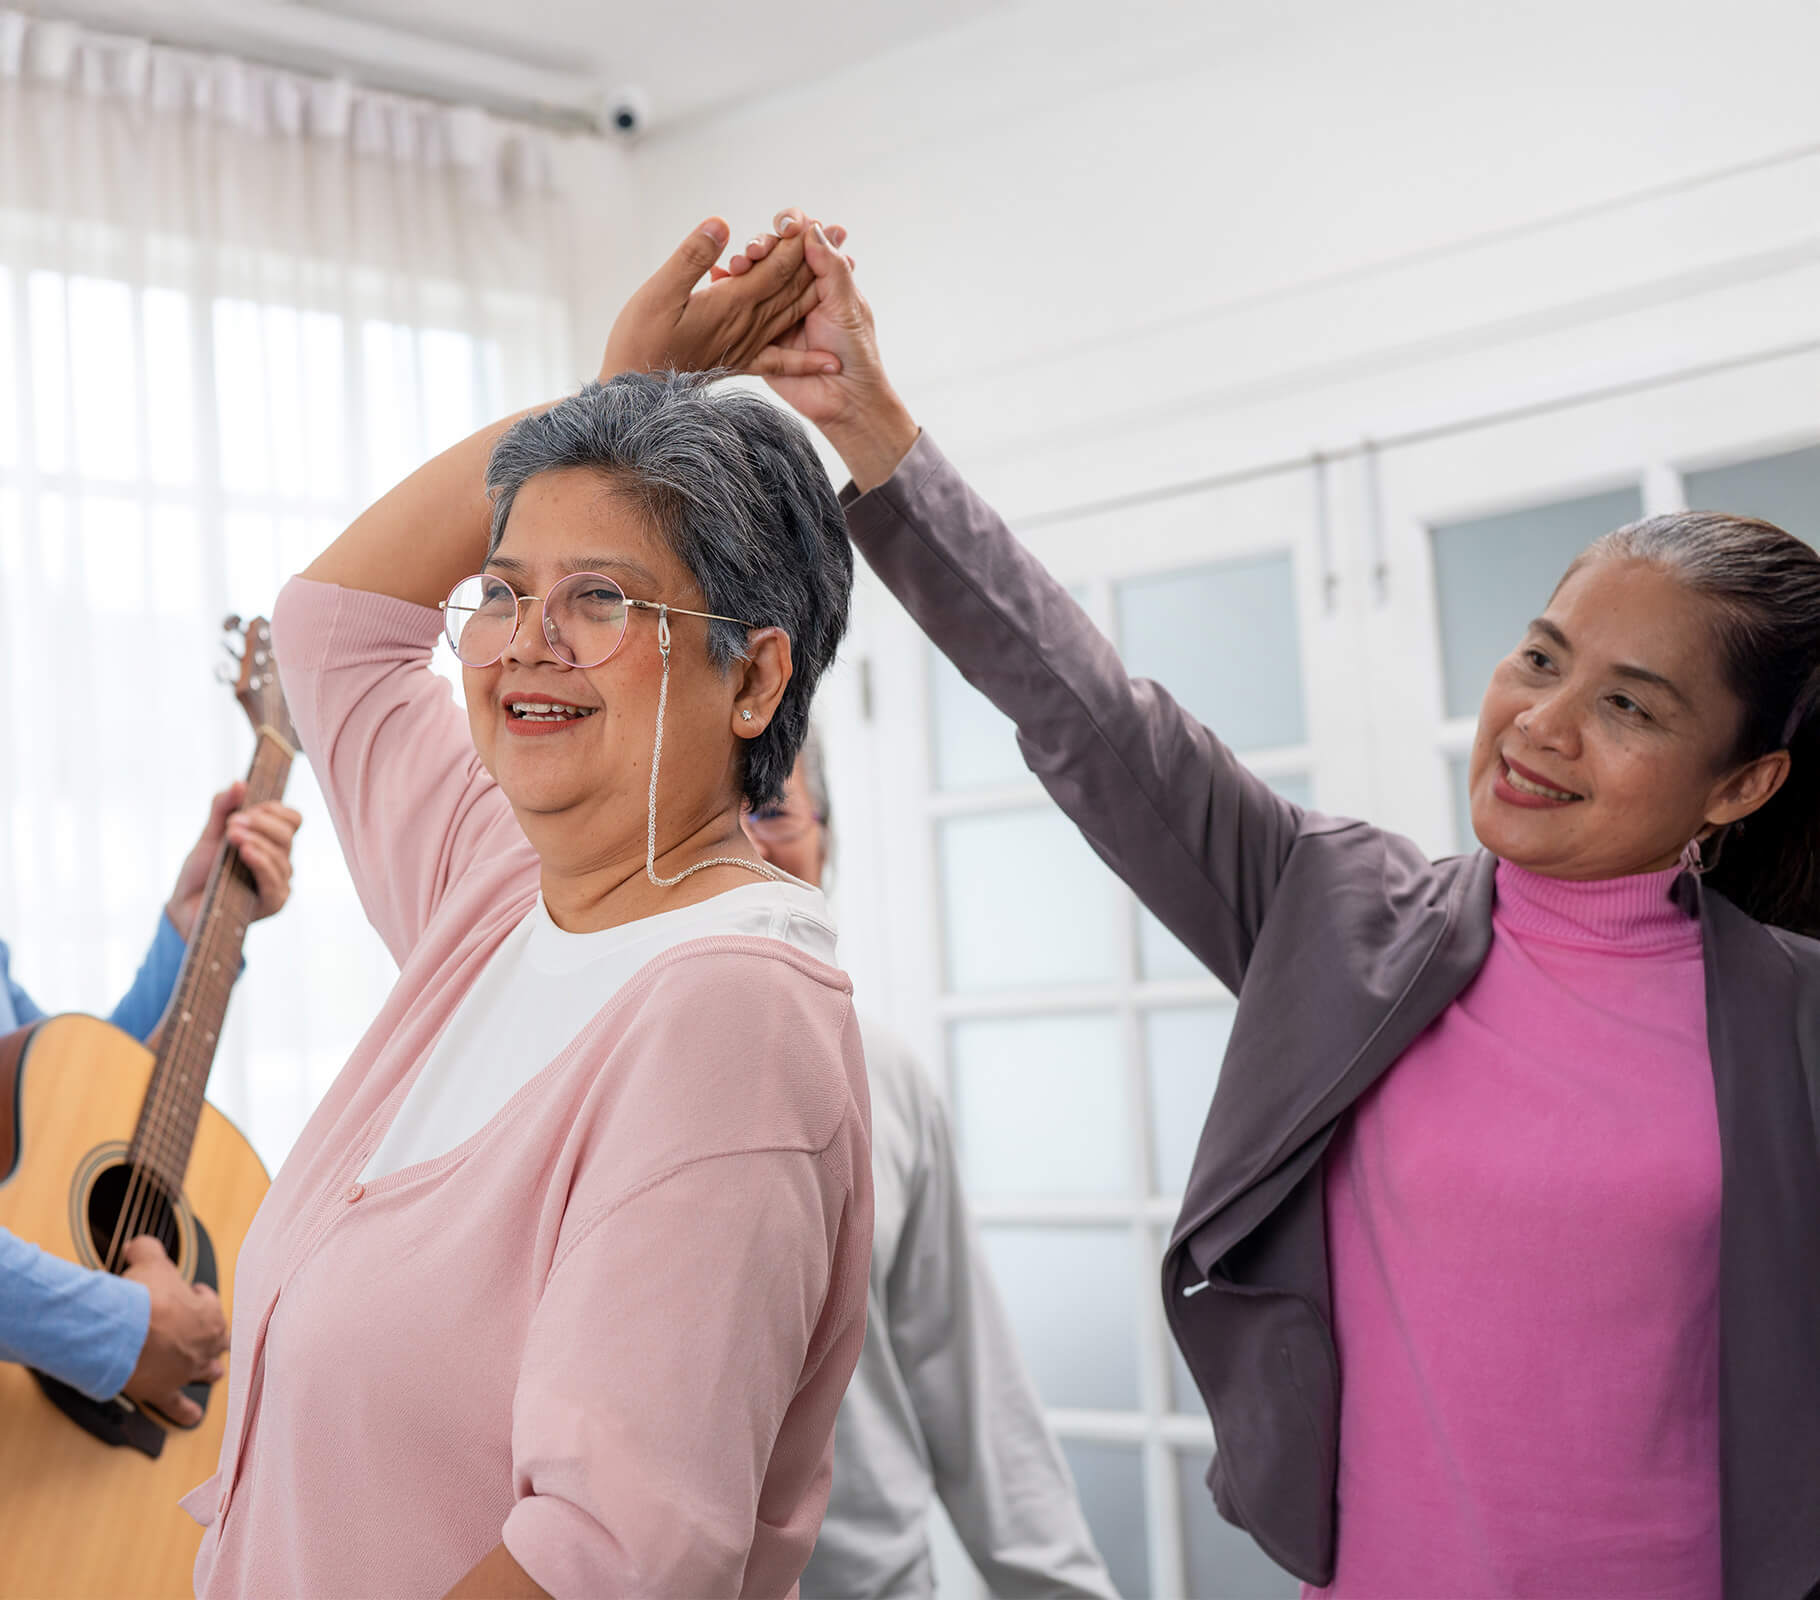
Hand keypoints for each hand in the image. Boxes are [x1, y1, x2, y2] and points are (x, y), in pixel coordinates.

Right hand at [120, 1236, 227, 1426]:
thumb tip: (139, 1244)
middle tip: (211, 1336)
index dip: (203, 1298)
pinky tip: (192, 1418)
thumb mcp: (150, 1261)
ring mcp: (187, 1369)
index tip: (195, 1294)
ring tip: (213, 1373)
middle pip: (217, 1341)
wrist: (125, 1332)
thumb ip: (148, 1249)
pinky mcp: (164, 1391)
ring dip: (208, 1371)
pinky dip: (184, 1412)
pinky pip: (178, 1406)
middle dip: (215, 1339)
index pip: (212, 1304)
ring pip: (206, 1371)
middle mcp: (205, 1344)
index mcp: (209, 1313)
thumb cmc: (144, 1297)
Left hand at [166, 782, 302, 937]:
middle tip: (232, 823)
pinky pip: (274, 880)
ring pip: (281, 855)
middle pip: (288, 834)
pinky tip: (246, 853)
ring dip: (257, 840)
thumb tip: (240, 782)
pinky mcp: (273, 903)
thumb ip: (223, 808)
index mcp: (271, 842)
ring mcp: (279, 883)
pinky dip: (261, 862)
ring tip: (231, 836)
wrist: (184, 907)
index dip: (275, 809)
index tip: (248, 807)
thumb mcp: (209, 835)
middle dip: (261, 823)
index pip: (292, 819)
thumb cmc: (201, 873)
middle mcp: (280, 861)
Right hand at [599, 215, 841, 380]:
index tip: (812, 218)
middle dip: (811, 256)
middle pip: (788, 285)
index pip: (774, 266)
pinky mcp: (739, 365)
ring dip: (815, 290)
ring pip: (789, 313)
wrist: (640, 400)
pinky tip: (825, 361)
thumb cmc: (639, 342)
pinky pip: (779, 361)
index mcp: (731, 304)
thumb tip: (722, 223)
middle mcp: (747, 325)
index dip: (794, 242)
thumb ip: (693, 258)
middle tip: (834, 231)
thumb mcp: (658, 293)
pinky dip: (803, 360)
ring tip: (842, 270)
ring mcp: (746, 346)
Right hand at [742, 208, 918, 491]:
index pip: (802, 239)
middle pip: (771, 255)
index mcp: (821, 278)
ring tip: (735, 267)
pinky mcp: (759, 338)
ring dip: (740, 267)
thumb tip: (813, 227)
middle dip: (760, 246)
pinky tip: (717, 279)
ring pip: (752, 279)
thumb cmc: (856, 353)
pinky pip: (737, 313)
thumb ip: (832, 267)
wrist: (846, 401)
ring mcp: (775, 314)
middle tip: (754, 253)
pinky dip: (725, 293)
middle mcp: (796, 291)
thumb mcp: (848, 305)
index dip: (791, 227)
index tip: (787, 227)